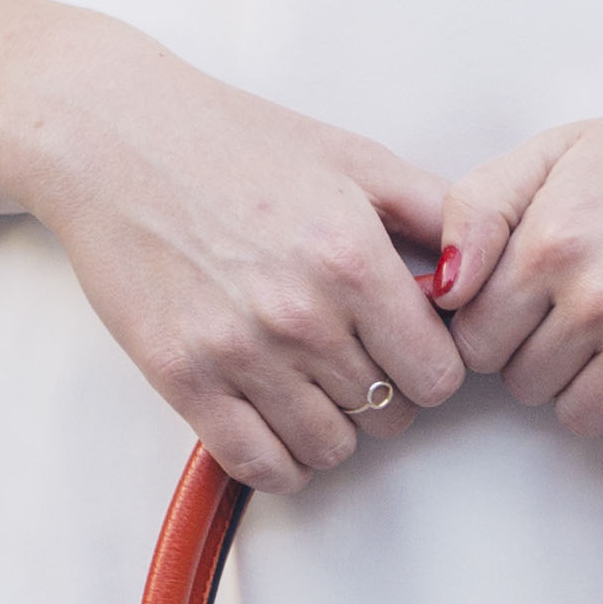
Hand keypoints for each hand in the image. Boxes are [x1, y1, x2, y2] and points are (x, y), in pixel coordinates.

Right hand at [0, 0, 460, 489]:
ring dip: (334, 427)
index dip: (433, 366)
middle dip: (386, 393)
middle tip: (356, 356)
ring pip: (331, 449)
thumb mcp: (356, 159)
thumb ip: (436, 216)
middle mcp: (302, 314)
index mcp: (354, 259)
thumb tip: (486, 279)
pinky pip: (262, 465)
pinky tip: (278, 420)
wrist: (115, 138)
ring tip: (313, 382)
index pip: (440, 375)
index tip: (409, 347)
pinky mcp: (184, 379)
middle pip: (390, 416)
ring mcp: (239, 352)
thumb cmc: (238, 142)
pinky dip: (282, 458)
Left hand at [432, 90, 602, 453]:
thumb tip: (442, 289)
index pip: (474, 343)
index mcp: (552, 241)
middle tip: (594, 313)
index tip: (535, 307)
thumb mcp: (556, 154)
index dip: (499, 329)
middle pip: (525, 386)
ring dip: (599, 388)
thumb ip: (477, 209)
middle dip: (548, 357)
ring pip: (582, 418)